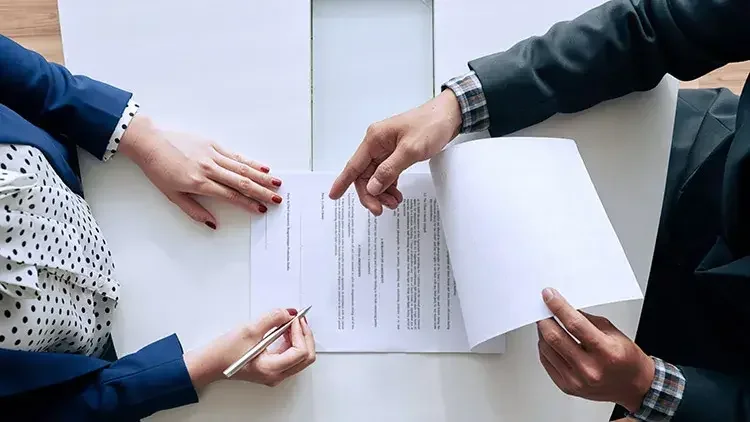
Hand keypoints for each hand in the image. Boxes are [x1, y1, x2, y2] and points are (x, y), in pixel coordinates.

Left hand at [120, 115, 283, 228]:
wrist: (149, 142)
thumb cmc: (158, 170)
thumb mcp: (172, 195)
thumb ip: (194, 211)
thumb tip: (213, 224)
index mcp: (198, 183)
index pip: (230, 195)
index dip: (248, 204)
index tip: (261, 210)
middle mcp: (208, 168)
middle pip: (241, 181)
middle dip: (261, 192)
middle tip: (277, 199)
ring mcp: (211, 154)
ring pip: (242, 167)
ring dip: (261, 176)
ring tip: (277, 183)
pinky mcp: (211, 143)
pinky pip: (235, 155)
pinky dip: (251, 161)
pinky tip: (263, 167)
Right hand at [184, 308, 315, 388]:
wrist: (209, 363)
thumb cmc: (222, 353)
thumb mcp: (249, 329)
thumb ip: (272, 318)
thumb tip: (287, 313)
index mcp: (271, 369)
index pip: (300, 352)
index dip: (301, 332)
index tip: (295, 319)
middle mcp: (275, 375)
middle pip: (305, 357)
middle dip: (305, 336)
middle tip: (299, 320)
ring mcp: (274, 373)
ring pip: (300, 357)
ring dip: (299, 338)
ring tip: (290, 322)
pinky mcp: (271, 368)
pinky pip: (290, 356)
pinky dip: (292, 342)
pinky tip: (284, 330)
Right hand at [329, 89, 462, 215]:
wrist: (449, 115)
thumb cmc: (430, 126)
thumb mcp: (410, 150)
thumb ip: (389, 170)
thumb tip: (372, 187)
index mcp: (375, 139)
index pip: (354, 165)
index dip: (343, 182)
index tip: (334, 196)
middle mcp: (377, 144)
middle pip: (365, 175)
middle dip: (371, 193)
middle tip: (380, 209)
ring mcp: (387, 149)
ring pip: (376, 176)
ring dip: (382, 192)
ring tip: (394, 203)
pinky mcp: (397, 153)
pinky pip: (387, 173)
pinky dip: (390, 186)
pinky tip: (396, 195)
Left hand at [536, 288, 654, 412]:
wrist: (633, 387)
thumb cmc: (626, 360)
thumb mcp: (613, 333)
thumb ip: (587, 320)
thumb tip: (564, 308)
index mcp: (606, 352)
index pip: (574, 324)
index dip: (558, 307)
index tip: (548, 296)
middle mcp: (590, 369)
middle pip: (555, 338)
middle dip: (545, 319)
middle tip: (543, 310)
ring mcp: (577, 380)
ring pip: (546, 349)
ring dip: (543, 333)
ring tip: (547, 324)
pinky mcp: (567, 387)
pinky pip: (546, 362)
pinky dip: (544, 347)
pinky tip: (549, 341)